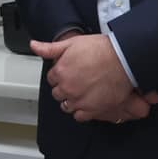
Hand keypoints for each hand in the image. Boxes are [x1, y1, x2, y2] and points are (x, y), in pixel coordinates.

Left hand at [32, 35, 157, 122]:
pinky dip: (81, 111)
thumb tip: (34, 46)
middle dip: (64, 87)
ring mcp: (79, 100)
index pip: (52, 78)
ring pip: (67, 106)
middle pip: (58, 93)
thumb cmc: (101, 49)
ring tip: (81, 92)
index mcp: (60, 72)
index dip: (60, 74)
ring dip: (71, 100)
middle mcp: (67, 88)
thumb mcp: (72, 42)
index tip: (68, 72)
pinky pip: (79, 116)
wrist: (123, 59)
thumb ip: (50, 48)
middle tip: (76, 81)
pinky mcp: (92, 109)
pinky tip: (87, 103)